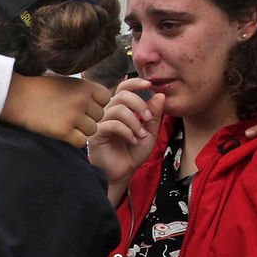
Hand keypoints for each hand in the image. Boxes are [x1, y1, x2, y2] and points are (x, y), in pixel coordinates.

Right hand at [0, 74, 107, 147]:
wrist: (17, 97)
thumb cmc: (40, 89)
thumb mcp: (66, 82)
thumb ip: (83, 91)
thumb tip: (99, 103)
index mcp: (84, 86)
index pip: (106, 98)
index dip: (96, 103)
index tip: (83, 105)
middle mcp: (82, 100)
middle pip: (100, 116)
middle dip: (89, 118)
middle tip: (72, 117)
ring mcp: (73, 116)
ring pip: (92, 130)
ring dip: (82, 130)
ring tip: (67, 125)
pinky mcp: (63, 131)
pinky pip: (81, 142)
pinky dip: (75, 140)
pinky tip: (64, 134)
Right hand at [88, 78, 164, 202]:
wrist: (122, 173)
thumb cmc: (132, 153)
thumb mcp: (149, 133)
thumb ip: (154, 115)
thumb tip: (160, 95)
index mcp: (119, 109)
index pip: (123, 88)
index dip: (135, 83)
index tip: (149, 84)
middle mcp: (108, 113)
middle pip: (122, 95)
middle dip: (140, 105)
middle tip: (149, 119)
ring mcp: (100, 123)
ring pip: (119, 109)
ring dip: (135, 122)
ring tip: (141, 135)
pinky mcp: (96, 134)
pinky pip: (113, 124)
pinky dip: (127, 131)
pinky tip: (132, 140)